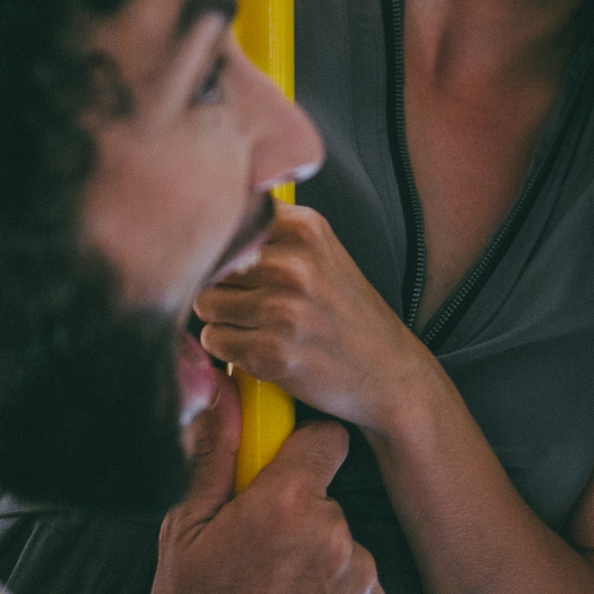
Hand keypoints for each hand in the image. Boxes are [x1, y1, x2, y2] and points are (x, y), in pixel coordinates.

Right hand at [151, 374, 383, 593]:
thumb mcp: (184, 540)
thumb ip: (212, 461)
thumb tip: (219, 396)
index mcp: (288, 501)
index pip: (322, 437)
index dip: (298, 448)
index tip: (273, 467)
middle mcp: (336, 531)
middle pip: (321, 497)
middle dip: (290, 515)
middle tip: (246, 556)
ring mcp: (361, 576)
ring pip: (334, 544)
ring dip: (308, 560)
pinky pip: (350, 586)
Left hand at [194, 203, 438, 434]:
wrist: (388, 371)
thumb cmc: (346, 312)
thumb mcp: (320, 250)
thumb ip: (269, 229)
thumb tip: (204, 221)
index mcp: (303, 229)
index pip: (226, 221)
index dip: (223, 245)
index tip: (238, 262)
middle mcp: (292, 265)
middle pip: (209, 263)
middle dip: (221, 284)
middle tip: (252, 302)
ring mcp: (281, 310)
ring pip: (205, 303)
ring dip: (222, 318)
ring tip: (256, 325)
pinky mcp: (270, 352)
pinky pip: (214, 340)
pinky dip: (228, 347)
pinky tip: (259, 346)